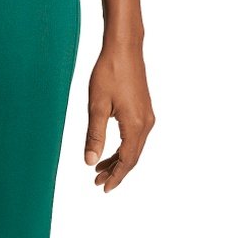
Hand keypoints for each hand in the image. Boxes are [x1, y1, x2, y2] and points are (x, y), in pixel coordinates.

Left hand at [84, 38, 154, 190]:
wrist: (124, 49)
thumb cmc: (109, 73)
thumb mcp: (97, 107)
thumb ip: (94, 136)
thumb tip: (90, 161)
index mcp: (135, 125)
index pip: (127, 160)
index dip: (115, 177)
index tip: (103, 188)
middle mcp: (145, 123)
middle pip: (132, 157)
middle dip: (116, 172)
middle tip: (97, 182)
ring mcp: (147, 116)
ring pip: (134, 148)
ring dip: (118, 160)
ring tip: (100, 169)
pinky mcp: (144, 110)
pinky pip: (135, 137)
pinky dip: (123, 147)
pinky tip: (110, 150)